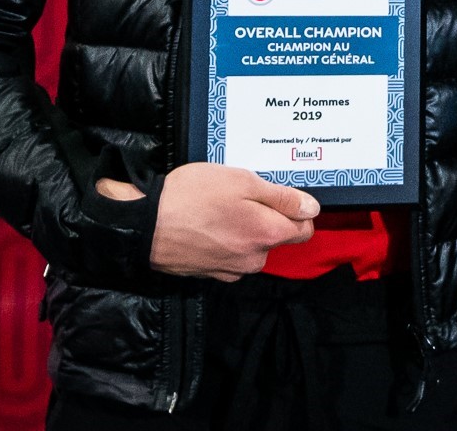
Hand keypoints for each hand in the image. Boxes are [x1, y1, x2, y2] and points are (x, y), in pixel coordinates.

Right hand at [96, 163, 318, 282]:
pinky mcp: (211, 274)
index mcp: (267, 235)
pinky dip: (226, 241)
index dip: (296, 208)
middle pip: (277, 237)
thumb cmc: (193, 196)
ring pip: (253, 247)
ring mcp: (232, 270)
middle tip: (242, 194)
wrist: (145, 225)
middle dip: (267, 217)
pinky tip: (209, 224)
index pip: (304, 228)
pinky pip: (232, 255)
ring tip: (221, 207)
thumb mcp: (242, 182)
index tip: (278, 194)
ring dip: (245, 229)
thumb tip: (312, 208)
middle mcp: (255, 260)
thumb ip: (281, 197)